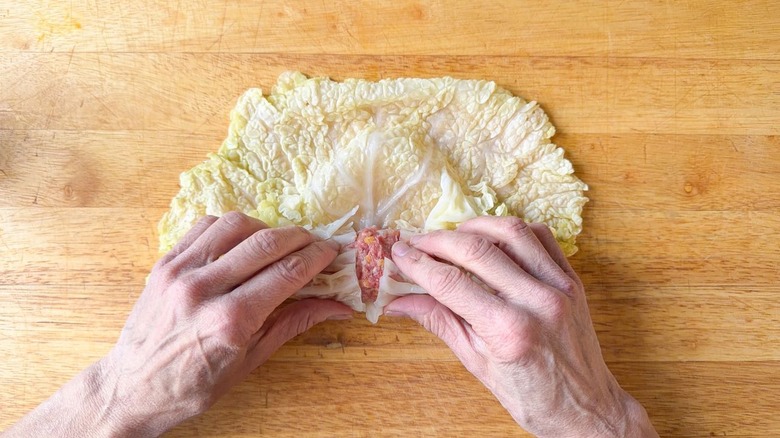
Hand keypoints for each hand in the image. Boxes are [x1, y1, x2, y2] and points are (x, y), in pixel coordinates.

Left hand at [107, 212, 352, 434]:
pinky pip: (204, 226)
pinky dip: (231, 227)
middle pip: (266, 242)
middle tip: (315, 244)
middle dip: (300, 238)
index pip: (287, 272)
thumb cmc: (195, 384)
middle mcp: (204, 289)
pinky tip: (241, 243)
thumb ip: (295, 323)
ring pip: (235, 224)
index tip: (333, 251)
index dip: (317, 257)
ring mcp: (180, 271)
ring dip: (265, 228)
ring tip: (277, 243)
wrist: (133, 388)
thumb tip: (339, 306)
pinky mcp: (164, 262)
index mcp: (231, 320)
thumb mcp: (252, 360)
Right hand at [385, 217, 656, 437]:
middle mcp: (536, 301)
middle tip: (415, 242)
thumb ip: (439, 322)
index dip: (418, 263)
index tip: (398, 253)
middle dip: (438, 241)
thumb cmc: (531, 395)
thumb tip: (398, 303)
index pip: (450, 283)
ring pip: (512, 232)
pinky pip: (542, 237)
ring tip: (452, 234)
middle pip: (476, 250)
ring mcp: (559, 287)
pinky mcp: (573, 281)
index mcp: (508, 330)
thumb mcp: (476, 363)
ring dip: (475, 226)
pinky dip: (514, 231)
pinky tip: (494, 238)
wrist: (585, 409)